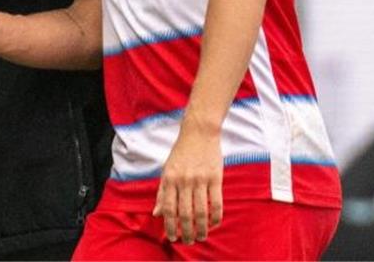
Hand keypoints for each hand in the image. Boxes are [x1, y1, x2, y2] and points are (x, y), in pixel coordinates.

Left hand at [153, 125, 222, 244]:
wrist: (199, 132)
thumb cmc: (181, 152)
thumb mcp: (167, 170)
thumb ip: (162, 193)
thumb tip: (156, 214)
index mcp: (170, 179)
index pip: (169, 209)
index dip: (170, 226)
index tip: (172, 238)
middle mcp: (184, 180)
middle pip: (185, 214)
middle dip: (186, 232)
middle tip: (188, 241)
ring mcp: (200, 179)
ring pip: (201, 211)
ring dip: (201, 229)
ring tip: (201, 237)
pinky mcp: (215, 177)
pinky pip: (217, 203)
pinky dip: (216, 217)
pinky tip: (213, 224)